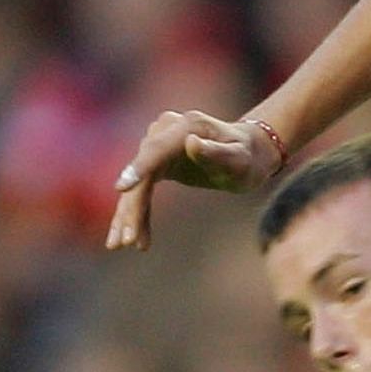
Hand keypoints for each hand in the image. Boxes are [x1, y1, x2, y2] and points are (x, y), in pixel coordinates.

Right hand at [105, 110, 285, 250]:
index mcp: (185, 126)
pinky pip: (142, 192)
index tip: (122, 188)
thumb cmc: (248, 157)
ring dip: (128, 216)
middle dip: (132, 207)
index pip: (156, 149)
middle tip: (125, 240)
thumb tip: (191, 143)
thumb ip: (217, 153)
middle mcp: (165, 132)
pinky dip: (139, 215)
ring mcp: (158, 147)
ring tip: (120, 245)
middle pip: (142, 172)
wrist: (249, 152)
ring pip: (136, 185)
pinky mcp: (156, 164)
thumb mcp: (239, 159)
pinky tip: (138, 241)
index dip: (139, 168)